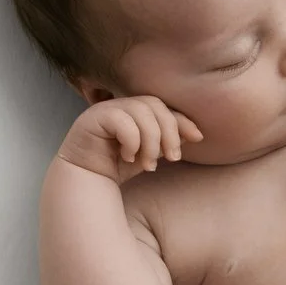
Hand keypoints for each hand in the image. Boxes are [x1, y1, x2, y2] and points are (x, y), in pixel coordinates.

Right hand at [57, 95, 202, 183]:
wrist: (88, 180)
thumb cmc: (119, 166)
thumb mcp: (151, 152)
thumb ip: (168, 140)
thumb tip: (196, 134)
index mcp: (136, 108)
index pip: (164, 106)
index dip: (182, 120)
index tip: (197, 138)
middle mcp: (121, 104)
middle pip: (155, 105)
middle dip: (169, 133)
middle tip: (172, 158)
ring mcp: (106, 108)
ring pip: (141, 112)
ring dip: (151, 142)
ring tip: (148, 164)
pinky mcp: (92, 117)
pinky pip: (122, 121)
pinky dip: (132, 141)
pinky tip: (128, 157)